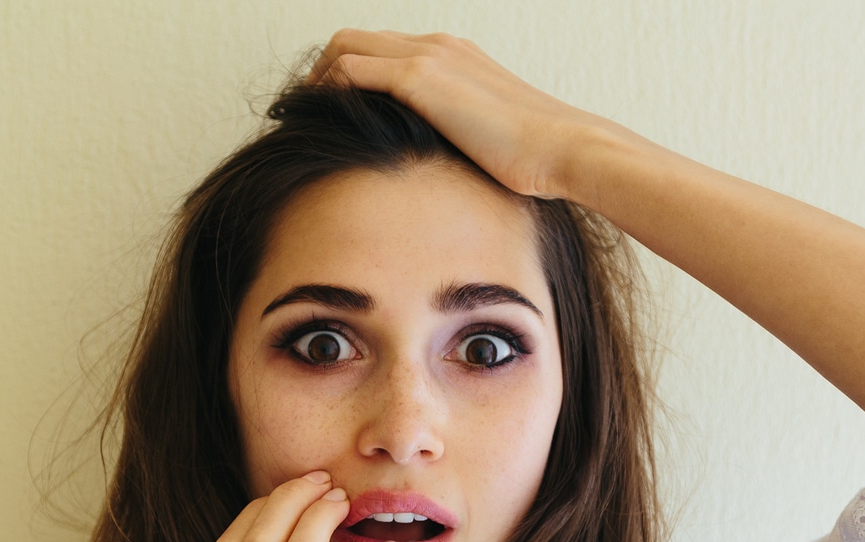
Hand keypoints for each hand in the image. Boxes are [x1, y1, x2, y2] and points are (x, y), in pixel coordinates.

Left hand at [310, 29, 611, 198]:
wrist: (566, 149)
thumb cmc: (541, 160)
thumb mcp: (493, 145)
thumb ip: (463, 145)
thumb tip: (446, 179)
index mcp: (455, 58)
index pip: (383, 50)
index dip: (349, 76)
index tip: (330, 113)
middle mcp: (437, 47)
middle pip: (353, 39)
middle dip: (322, 74)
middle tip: (303, 115)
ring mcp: (428, 57)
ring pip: (344, 47)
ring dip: (315, 82)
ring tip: (298, 121)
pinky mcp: (420, 80)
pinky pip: (350, 71)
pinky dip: (325, 93)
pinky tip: (315, 125)